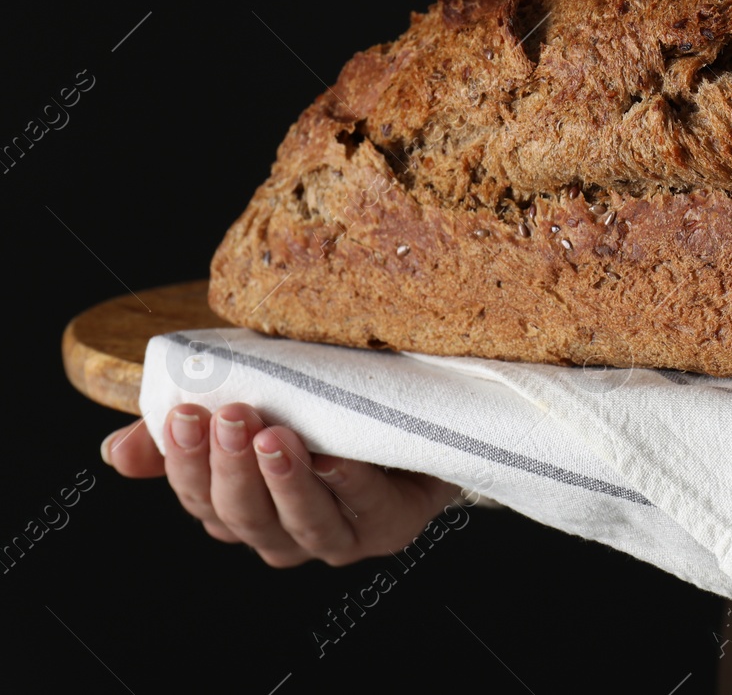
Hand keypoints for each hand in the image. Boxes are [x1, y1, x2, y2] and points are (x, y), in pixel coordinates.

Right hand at [102, 403, 458, 566]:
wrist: (411, 409)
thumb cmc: (322, 405)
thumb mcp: (253, 398)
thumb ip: (187, 429)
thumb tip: (116, 453)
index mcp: (241, 508)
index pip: (198, 496)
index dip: (185, 460)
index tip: (185, 413)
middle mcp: (283, 533)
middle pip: (243, 516)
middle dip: (232, 467)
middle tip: (231, 416)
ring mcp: (337, 537)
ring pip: (301, 524)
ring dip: (285, 481)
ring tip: (277, 437)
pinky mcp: (390, 527)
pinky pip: (366, 511)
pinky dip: (347, 485)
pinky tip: (335, 457)